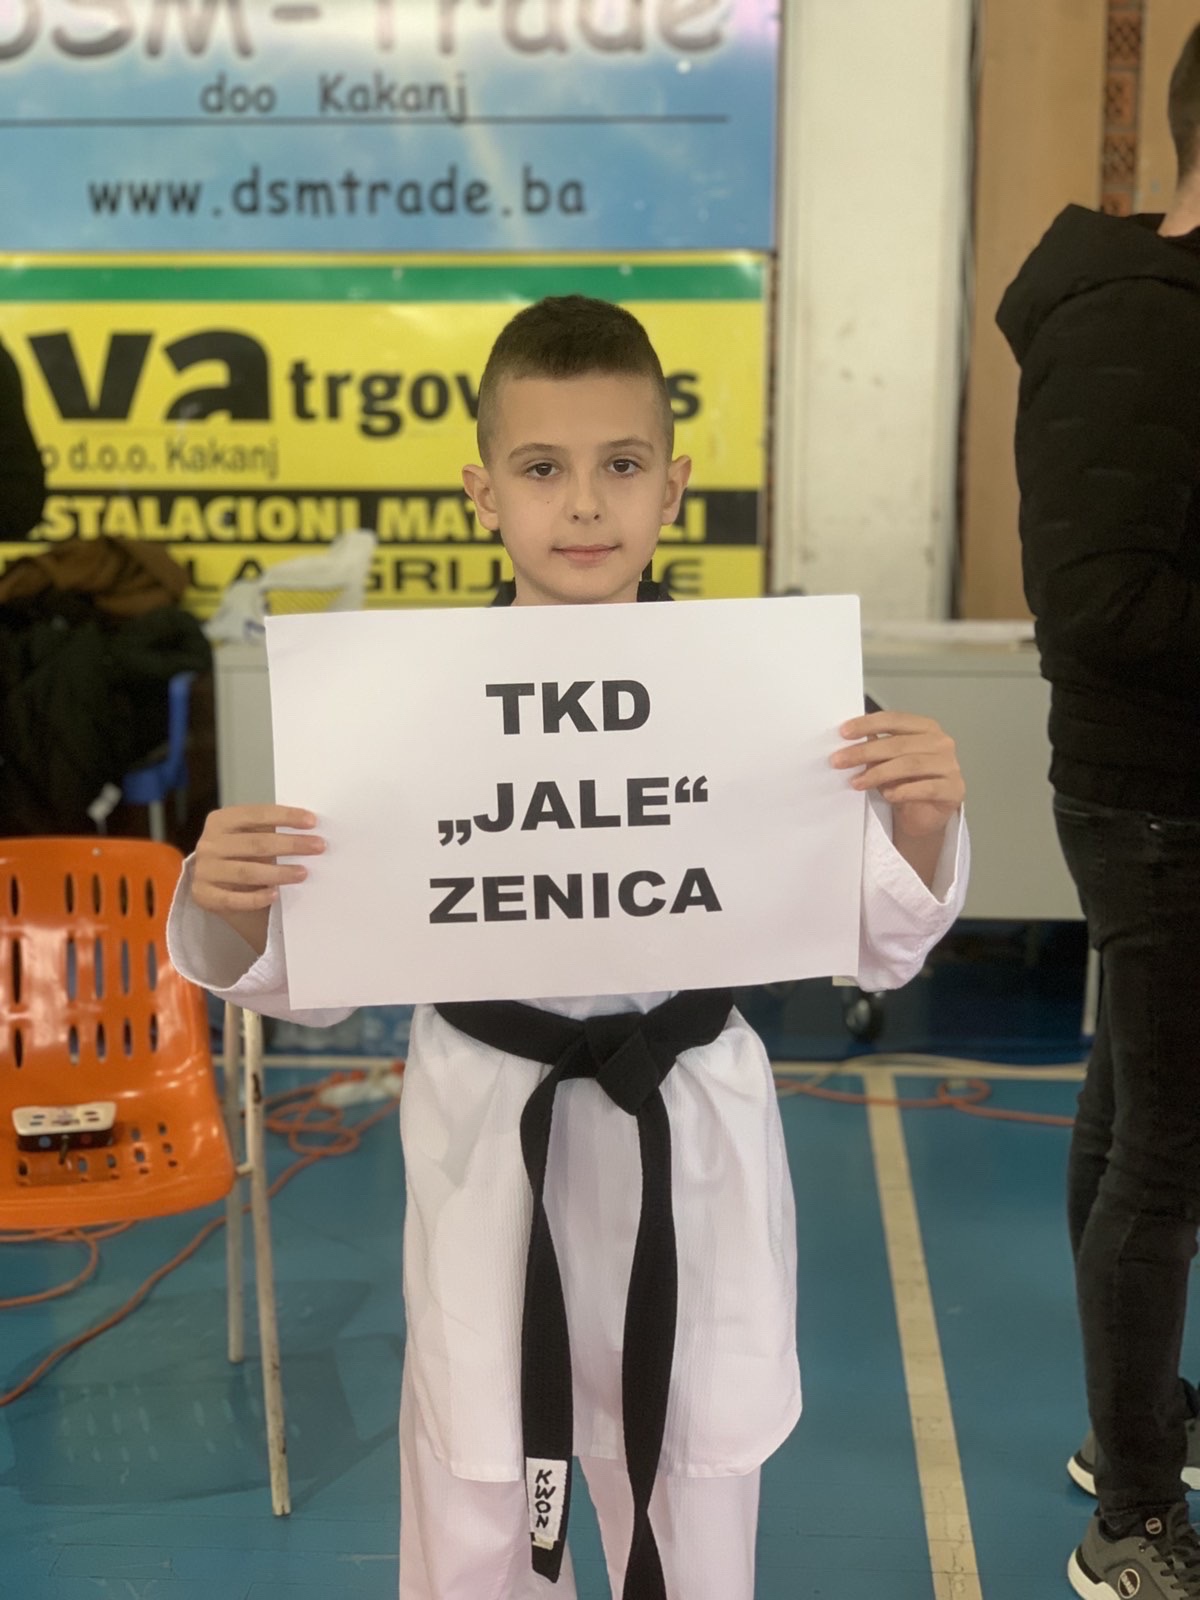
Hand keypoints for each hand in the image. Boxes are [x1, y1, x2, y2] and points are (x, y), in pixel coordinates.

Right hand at [193, 805, 323, 952]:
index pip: (256, 814)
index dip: (285, 816)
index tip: (312, 822)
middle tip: (318, 847)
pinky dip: (256, 898)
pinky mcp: (205, 896)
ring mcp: (205, 871)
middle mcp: (209, 844)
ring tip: (303, 873)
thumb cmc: (239, 855)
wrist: (212, 883)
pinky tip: (275, 895)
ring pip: (246, 872)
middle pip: (255, 843)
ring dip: (278, 873)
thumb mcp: (248, 836)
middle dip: (290, 844)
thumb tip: (308, 829)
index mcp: (220, 821)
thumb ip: (269, 830)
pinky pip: (233, 899)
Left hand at [832, 712, 964, 841]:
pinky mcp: (953, 790)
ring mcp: (950, 766)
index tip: (844, 733)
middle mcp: (941, 743)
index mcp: (925, 728)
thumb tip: (849, 742)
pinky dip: (903, 791)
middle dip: (865, 752)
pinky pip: (925, 788)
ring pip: (910, 765)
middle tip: (839, 760)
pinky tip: (888, 795)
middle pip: (898, 743)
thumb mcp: (887, 762)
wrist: (925, 815)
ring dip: (878, 774)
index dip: (868, 724)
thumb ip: (875, 748)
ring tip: (856, 782)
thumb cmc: (907, 782)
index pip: (894, 719)